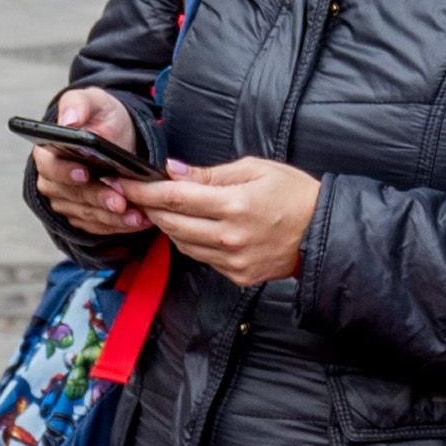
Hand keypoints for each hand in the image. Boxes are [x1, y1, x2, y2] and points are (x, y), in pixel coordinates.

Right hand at [30, 87, 152, 238]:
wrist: (120, 139)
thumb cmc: (102, 118)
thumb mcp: (94, 102)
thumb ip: (78, 104)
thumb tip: (68, 121)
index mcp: (48, 153)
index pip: (51, 167)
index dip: (66, 172)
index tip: (85, 173)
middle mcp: (52, 181)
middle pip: (73, 196)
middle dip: (99, 199)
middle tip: (122, 202)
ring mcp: (66, 202)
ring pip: (87, 215)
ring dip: (113, 218)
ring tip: (138, 215)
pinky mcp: (81, 217)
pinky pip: (97, 227)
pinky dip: (117, 226)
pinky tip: (137, 221)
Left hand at [123, 155, 321, 287]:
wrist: (323, 232)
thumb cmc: (293, 194)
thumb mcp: (254, 169)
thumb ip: (209, 173)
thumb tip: (172, 171)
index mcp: (233, 205)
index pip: (174, 197)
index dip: (142, 190)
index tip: (122, 181)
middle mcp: (228, 237)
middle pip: (170, 223)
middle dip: (147, 206)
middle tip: (134, 193)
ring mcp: (231, 261)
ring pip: (180, 243)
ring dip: (166, 224)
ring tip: (163, 207)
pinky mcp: (235, 276)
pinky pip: (199, 257)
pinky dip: (188, 241)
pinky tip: (192, 226)